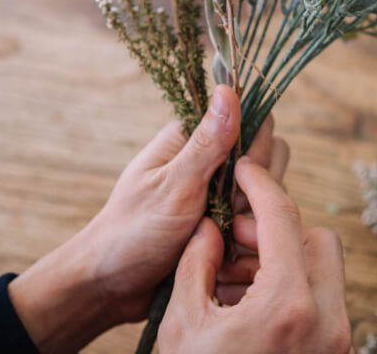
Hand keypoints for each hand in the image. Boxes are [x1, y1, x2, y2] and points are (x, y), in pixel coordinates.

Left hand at [8, 85, 289, 352]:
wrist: (112, 286)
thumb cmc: (133, 232)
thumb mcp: (174, 186)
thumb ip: (208, 142)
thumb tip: (229, 89)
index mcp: (192, 139)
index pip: (253, 123)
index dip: (256, 149)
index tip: (239, 177)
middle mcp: (208, 162)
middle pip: (264, 159)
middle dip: (255, 191)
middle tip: (223, 215)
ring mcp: (217, 194)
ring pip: (263, 194)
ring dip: (251, 218)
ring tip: (221, 239)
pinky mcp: (221, 223)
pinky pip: (254, 223)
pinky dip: (247, 239)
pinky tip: (226, 256)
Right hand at [158, 156, 350, 353]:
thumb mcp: (183, 324)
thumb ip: (196, 264)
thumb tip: (209, 229)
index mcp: (286, 307)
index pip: (283, 218)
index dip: (260, 184)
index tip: (244, 169)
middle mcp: (325, 321)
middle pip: (319, 239)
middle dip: (278, 229)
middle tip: (236, 237)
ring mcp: (335, 340)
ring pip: (323, 270)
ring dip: (282, 260)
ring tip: (232, 276)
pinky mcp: (333, 352)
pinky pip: (321, 302)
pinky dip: (290, 289)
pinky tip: (246, 302)